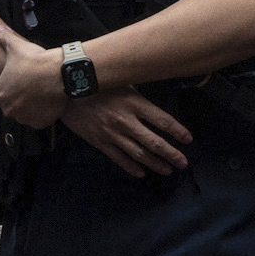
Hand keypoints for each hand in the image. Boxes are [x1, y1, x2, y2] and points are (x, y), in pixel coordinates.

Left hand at [0, 33, 69, 131]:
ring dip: (33, 105)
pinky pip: (41, 119)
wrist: (59, 72)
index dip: (15, 83)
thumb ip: (4, 38)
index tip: (24, 77)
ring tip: (43, 91)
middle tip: (34, 84)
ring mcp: (25, 118)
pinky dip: (45, 112)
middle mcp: (9, 109)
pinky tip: (49, 99)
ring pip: (27, 112)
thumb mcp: (16, 46)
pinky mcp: (41, 123)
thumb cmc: (36, 61)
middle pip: (15, 104)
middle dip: (23, 96)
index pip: (4, 91)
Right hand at [64, 86, 194, 179]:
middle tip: (183, 163)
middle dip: (171, 154)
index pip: (163, 120)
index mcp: (134, 103)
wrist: (65, 92)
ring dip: (155, 164)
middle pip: (154, 142)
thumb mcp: (123, 82)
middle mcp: (126, 121)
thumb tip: (155, 104)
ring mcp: (112, 134)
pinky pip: (119, 159)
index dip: (178, 131)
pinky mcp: (100, 142)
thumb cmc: (97, 83)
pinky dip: (131, 168)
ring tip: (167, 170)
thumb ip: (138, 96)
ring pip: (139, 154)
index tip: (188, 139)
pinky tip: (142, 173)